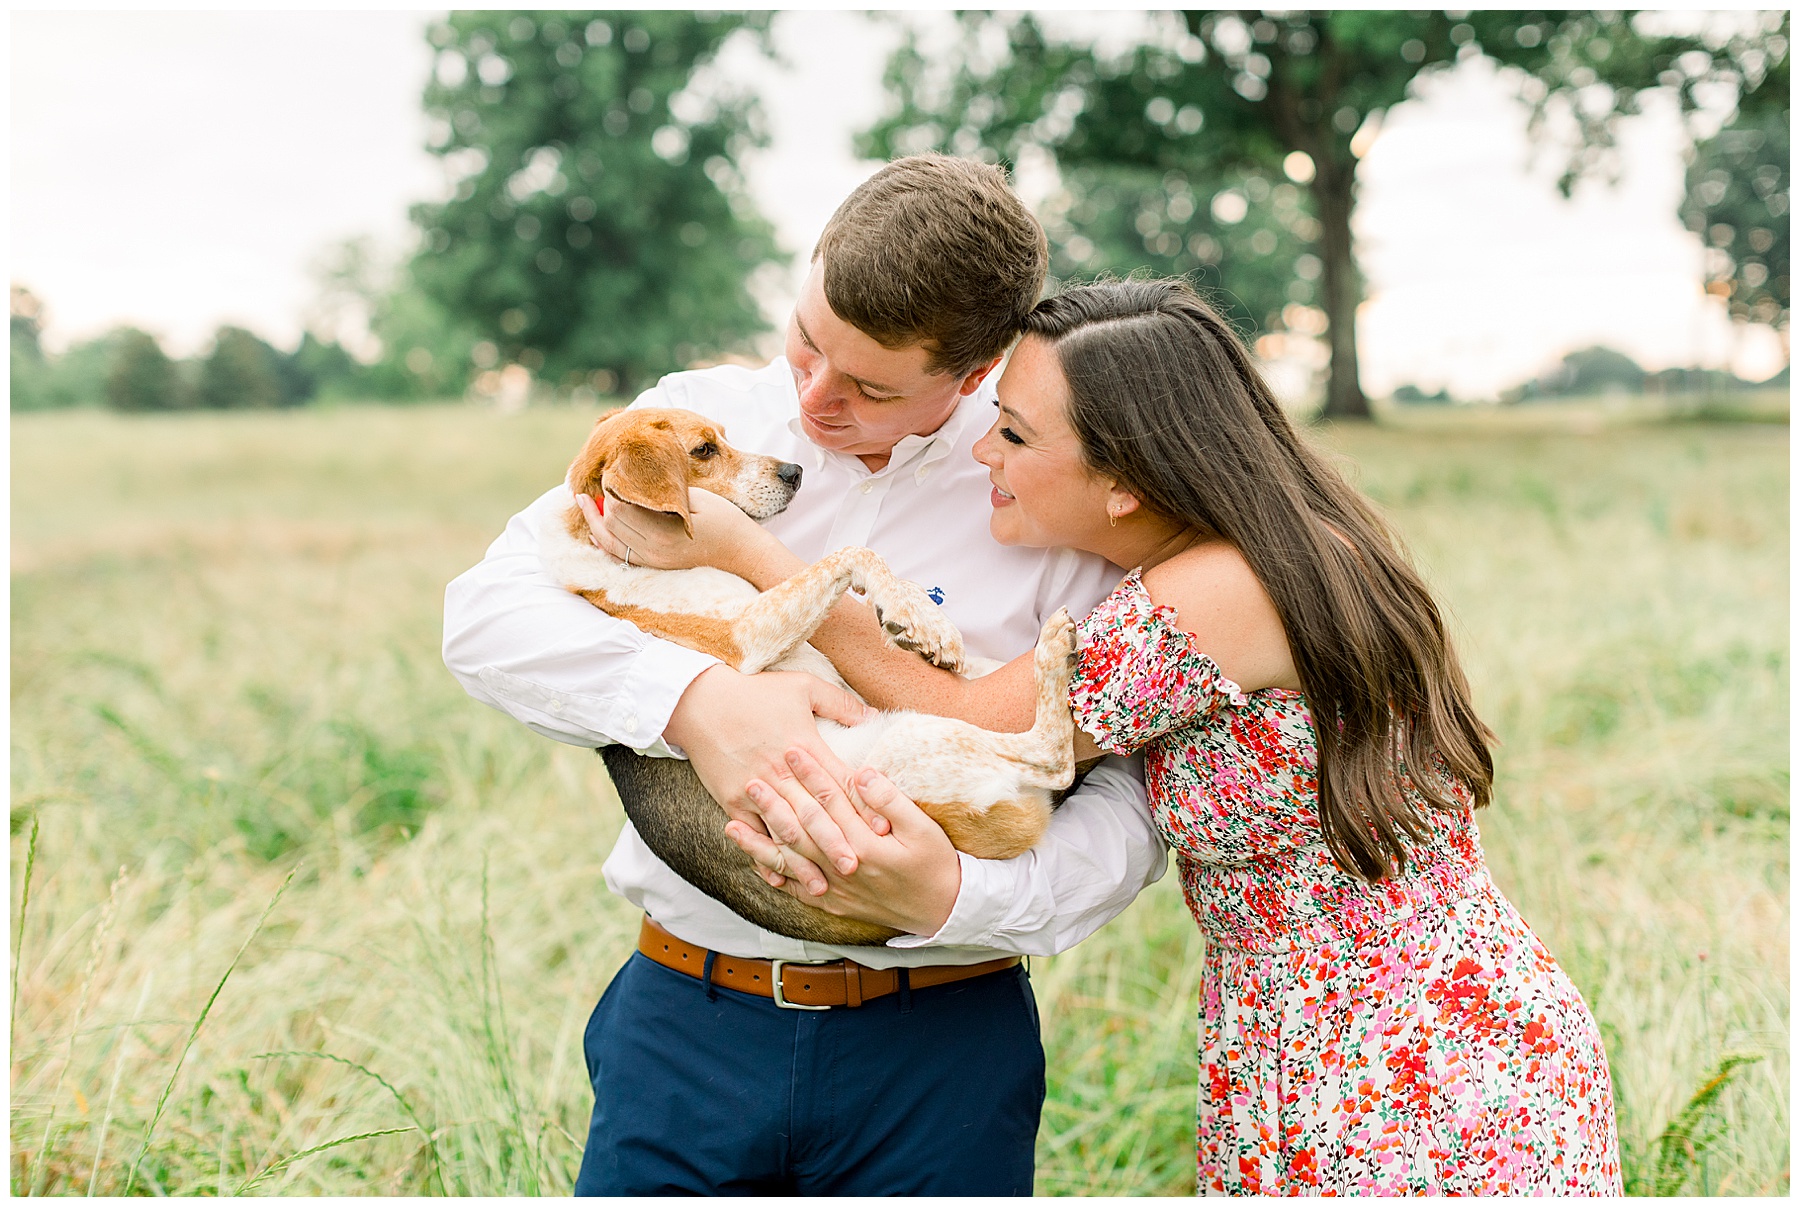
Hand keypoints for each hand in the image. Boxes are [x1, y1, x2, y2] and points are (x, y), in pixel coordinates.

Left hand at [576, 488, 774, 575]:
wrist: (744, 554)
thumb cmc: (726, 521)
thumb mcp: (698, 499)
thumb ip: (665, 492)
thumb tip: (636, 480)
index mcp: (662, 533)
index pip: (619, 509)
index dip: (610, 490)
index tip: (610, 473)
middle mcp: (653, 552)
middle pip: (610, 525)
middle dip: (599, 505)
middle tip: (597, 485)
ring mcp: (654, 562)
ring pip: (610, 543)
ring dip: (595, 523)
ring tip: (583, 503)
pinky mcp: (657, 566)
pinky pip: (621, 556)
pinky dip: (605, 542)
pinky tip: (597, 530)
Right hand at [663, 665, 872, 867]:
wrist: (698, 701)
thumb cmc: (754, 691)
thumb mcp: (802, 686)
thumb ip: (840, 703)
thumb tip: (874, 716)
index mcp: (803, 746)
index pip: (838, 783)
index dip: (861, 807)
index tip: (881, 829)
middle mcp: (781, 773)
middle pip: (814, 814)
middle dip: (836, 843)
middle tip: (857, 867)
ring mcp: (754, 790)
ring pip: (784, 831)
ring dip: (803, 860)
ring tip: (822, 884)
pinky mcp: (732, 800)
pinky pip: (752, 834)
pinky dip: (765, 856)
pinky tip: (779, 877)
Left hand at [726, 752, 961, 936]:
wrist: (943, 911)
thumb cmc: (936, 864)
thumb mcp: (924, 829)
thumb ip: (891, 800)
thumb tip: (862, 773)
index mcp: (865, 845)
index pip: (830, 801)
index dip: (809, 774)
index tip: (790, 750)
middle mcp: (843, 868)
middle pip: (801, 829)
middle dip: (775, 803)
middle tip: (751, 778)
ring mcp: (835, 889)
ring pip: (790, 863)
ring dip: (760, 843)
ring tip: (731, 824)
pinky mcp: (833, 904)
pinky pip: (795, 890)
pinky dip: (774, 877)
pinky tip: (754, 863)